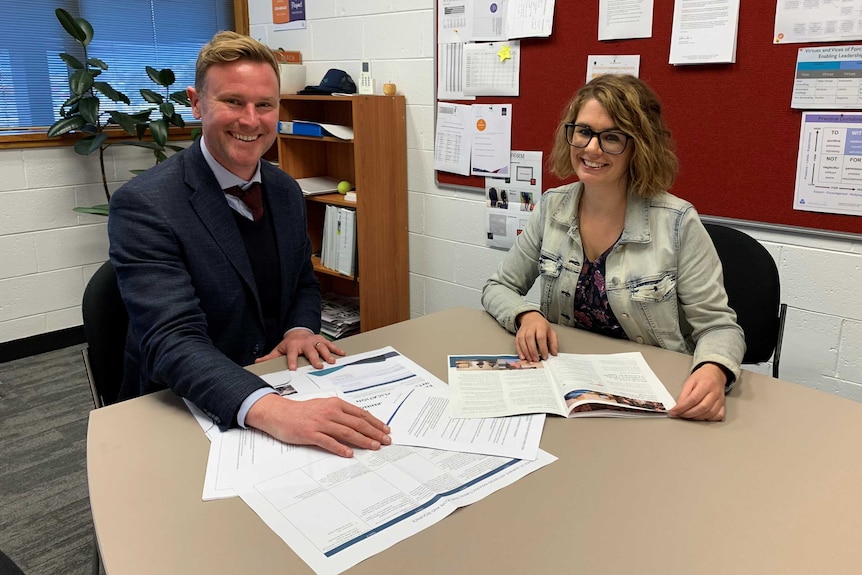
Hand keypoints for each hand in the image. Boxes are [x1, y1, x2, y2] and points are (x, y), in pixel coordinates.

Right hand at [246, 393, 390, 457]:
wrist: (279, 413)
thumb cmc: (303, 411)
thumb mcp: (324, 406)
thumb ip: (340, 413)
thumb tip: (359, 422)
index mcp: (335, 404)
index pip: (360, 414)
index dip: (375, 423)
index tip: (385, 430)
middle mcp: (330, 412)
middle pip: (357, 423)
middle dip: (374, 433)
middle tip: (386, 441)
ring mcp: (320, 423)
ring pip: (347, 432)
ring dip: (363, 440)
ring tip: (374, 447)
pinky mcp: (310, 434)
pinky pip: (328, 442)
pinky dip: (340, 448)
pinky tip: (350, 454)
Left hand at [256, 330, 344, 369]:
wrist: (298, 332)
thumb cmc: (289, 343)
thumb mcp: (278, 349)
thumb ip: (269, 357)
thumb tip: (257, 362)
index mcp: (293, 346)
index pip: (292, 354)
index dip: (292, 362)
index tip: (294, 369)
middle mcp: (305, 343)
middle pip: (310, 351)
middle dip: (314, 358)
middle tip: (318, 366)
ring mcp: (315, 341)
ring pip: (322, 347)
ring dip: (327, 354)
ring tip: (332, 361)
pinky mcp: (322, 340)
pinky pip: (330, 344)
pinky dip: (336, 349)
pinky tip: (341, 354)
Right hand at [515, 311, 558, 361]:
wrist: (531, 317)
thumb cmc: (542, 326)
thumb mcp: (551, 332)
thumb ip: (554, 342)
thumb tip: (554, 353)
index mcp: (540, 326)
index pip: (541, 337)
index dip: (543, 348)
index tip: (545, 356)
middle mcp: (531, 327)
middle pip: (530, 338)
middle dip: (533, 351)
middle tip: (536, 359)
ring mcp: (523, 330)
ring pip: (522, 340)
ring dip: (525, 352)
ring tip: (530, 359)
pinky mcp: (518, 334)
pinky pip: (517, 342)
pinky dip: (519, 350)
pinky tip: (522, 356)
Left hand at [668, 363, 725, 420]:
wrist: (715, 373)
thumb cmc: (702, 377)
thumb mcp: (690, 381)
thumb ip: (684, 393)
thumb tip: (678, 405)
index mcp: (705, 384)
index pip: (693, 399)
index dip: (682, 407)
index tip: (674, 411)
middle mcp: (714, 392)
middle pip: (702, 408)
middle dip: (688, 414)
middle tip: (680, 414)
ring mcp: (720, 399)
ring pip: (709, 413)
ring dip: (697, 417)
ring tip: (688, 415)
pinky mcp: (723, 404)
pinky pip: (718, 415)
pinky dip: (709, 418)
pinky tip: (701, 416)